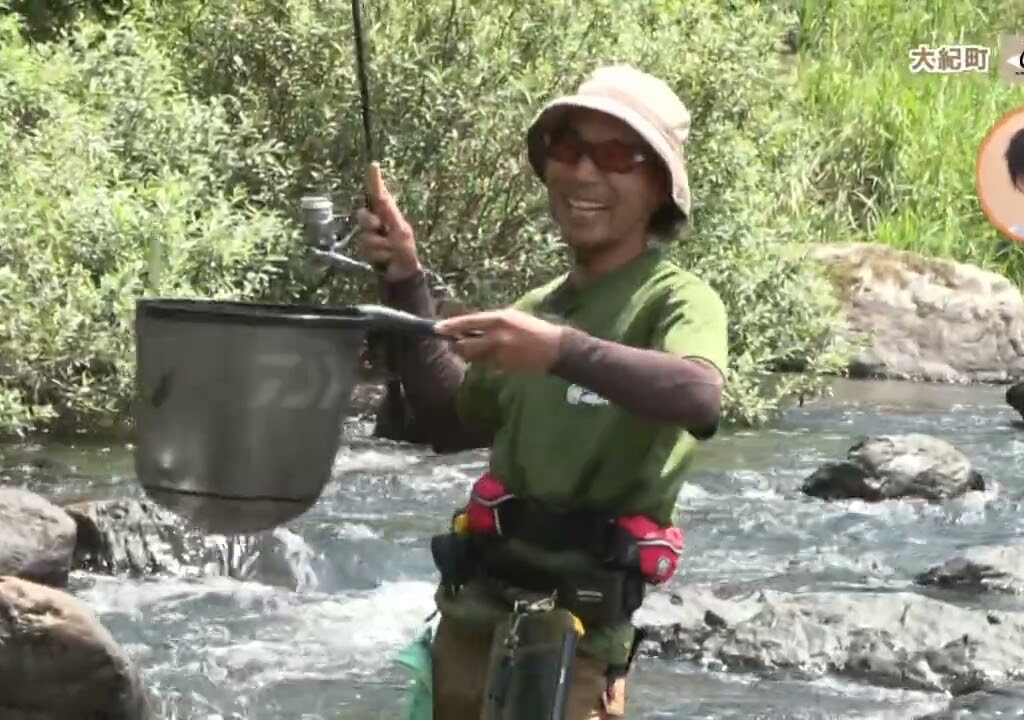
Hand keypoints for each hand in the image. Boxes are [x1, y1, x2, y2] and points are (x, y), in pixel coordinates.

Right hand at [356, 163, 421, 281]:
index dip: (375, 181)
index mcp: (388, 214)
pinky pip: (365, 249)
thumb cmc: (405, 250)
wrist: (402, 272)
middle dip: (370, 224)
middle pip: (363, 216)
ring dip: (381, 246)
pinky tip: (385, 258)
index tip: (374, 165)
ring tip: (390, 251)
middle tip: (380, 230)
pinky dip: (378, 255)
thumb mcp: (400, 231)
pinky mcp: (365, 248)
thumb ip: (388, 214)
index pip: (379, 195)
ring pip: (365, 236)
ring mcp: (369, 235)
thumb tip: (382, 195)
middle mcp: (376, 221)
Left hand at [435, 309, 564, 373]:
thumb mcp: (512, 318)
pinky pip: (487, 365)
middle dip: (458, 346)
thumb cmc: (533, 329)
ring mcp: (499, 353)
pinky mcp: (503, 367)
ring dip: (473, 356)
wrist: (554, 348)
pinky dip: (487, 363)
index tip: (437, 328)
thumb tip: (469, 326)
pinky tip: (502, 358)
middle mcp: (496, 336)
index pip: (468, 322)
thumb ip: (491, 322)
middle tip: (458, 345)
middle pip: (464, 345)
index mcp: (499, 319)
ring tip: (486, 350)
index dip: (450, 326)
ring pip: (474, 358)